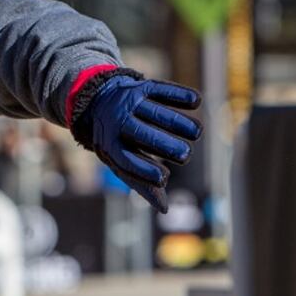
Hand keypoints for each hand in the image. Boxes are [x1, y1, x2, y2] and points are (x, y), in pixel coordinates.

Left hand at [84, 70, 201, 212]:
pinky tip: (197, 101)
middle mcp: (117, 121)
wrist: (97, 101)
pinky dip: (178, 94)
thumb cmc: (116, 140)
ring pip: (155, 112)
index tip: (164, 178)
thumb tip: (164, 208)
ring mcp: (129, 102)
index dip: (144, 170)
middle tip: (185, 155)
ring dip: (178, 122)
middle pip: (142, 134)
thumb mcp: (120, 161)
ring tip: (197, 132)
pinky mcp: (141, 87)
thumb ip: (142, 182)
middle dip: (164, 145)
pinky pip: (161, 89)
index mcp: (109, 144)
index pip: (126, 159)